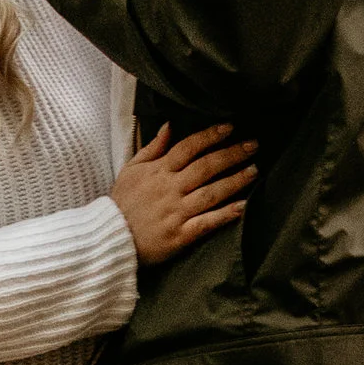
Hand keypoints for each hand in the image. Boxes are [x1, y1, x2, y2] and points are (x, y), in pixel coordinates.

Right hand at [109, 122, 257, 263]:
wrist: (109, 239)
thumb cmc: (121, 203)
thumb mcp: (130, 170)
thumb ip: (152, 148)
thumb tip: (169, 125)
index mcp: (158, 171)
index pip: (188, 147)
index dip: (210, 136)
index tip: (230, 127)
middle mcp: (169, 189)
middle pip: (205, 167)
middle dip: (231, 154)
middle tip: (254, 145)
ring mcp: (176, 212)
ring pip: (211, 193)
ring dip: (235, 181)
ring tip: (254, 171)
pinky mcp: (180, 235)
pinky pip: (207, 222)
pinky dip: (225, 215)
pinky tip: (243, 207)